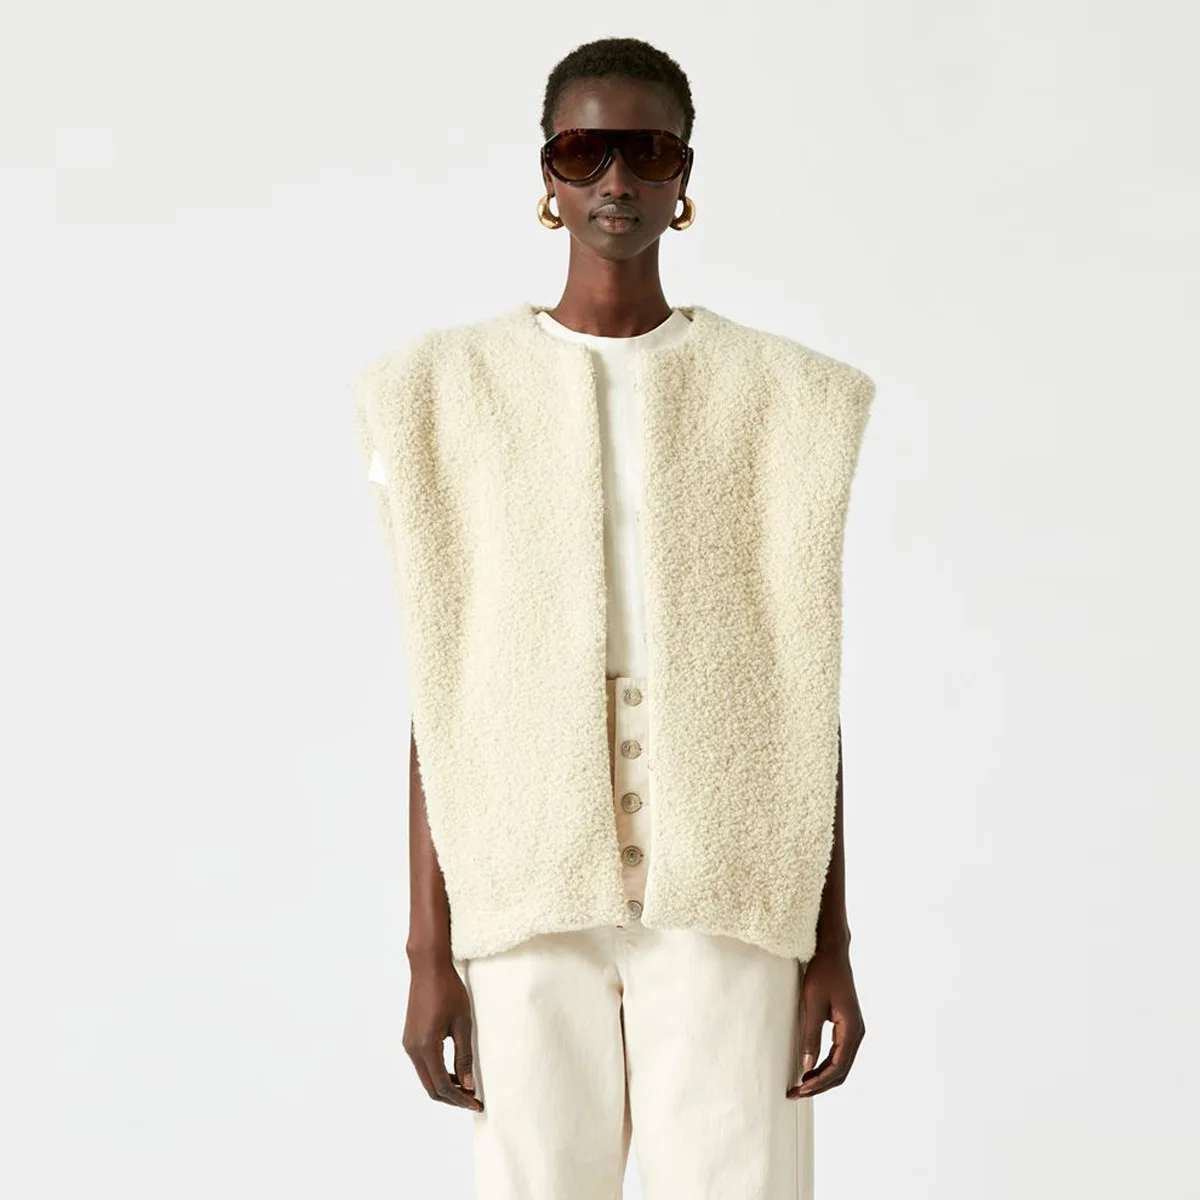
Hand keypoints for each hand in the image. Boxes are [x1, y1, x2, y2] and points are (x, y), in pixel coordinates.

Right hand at [403, 954, 482, 1111]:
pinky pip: (423, 1065)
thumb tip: (467, 1085)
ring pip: (426, 1077)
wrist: (428, 967)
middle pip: (431, 1087)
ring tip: (466, 1087)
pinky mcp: (410, 1037)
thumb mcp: (463, 1024)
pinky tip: (453, 1070)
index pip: (442, 1086)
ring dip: (444, 1086)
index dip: (460, 1099)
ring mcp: (408, 1043)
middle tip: (473, 1100)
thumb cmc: (449, 991)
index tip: (477, 1103)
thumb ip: (464, 1056)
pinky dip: (437, 1073)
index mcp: (426, 1047)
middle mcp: (412, 1049)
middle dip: (452, 1098)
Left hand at [787, 941, 865, 1097]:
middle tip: (796, 1093)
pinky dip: (826, 1065)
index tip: (799, 1090)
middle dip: (820, 1085)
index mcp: (852, 1029)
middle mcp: (857, 1032)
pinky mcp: (847, 1026)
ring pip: (841, 1064)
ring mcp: (854, 1030)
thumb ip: (811, 1035)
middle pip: (841, 1071)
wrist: (832, 953)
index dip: (819, 1082)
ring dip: (823, 1077)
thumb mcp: (812, 1004)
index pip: (838, 1067)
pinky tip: (810, 1069)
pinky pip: (839, 1054)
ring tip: (801, 1085)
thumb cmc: (822, 973)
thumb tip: (807, 1065)